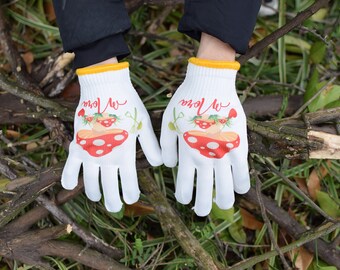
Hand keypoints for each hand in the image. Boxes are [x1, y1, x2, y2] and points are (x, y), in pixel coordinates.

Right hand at [62, 63, 161, 211]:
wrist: (105, 87)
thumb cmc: (127, 105)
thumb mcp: (143, 125)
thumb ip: (151, 146)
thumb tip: (160, 165)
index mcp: (125, 153)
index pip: (129, 181)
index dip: (131, 192)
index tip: (132, 199)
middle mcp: (107, 157)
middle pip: (109, 186)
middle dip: (112, 199)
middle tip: (114, 207)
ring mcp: (90, 152)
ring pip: (90, 180)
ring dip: (94, 192)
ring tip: (97, 198)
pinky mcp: (77, 144)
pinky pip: (70, 165)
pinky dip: (68, 177)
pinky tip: (69, 186)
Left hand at [161, 58, 248, 215]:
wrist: (209, 83)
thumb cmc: (186, 101)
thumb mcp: (168, 122)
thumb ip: (167, 146)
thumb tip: (170, 166)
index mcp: (187, 150)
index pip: (185, 180)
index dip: (185, 193)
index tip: (184, 201)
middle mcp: (205, 155)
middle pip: (205, 186)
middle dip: (203, 203)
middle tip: (202, 212)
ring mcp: (223, 150)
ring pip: (224, 182)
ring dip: (223, 197)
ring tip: (224, 206)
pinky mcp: (238, 142)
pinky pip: (242, 166)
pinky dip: (241, 180)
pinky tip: (241, 189)